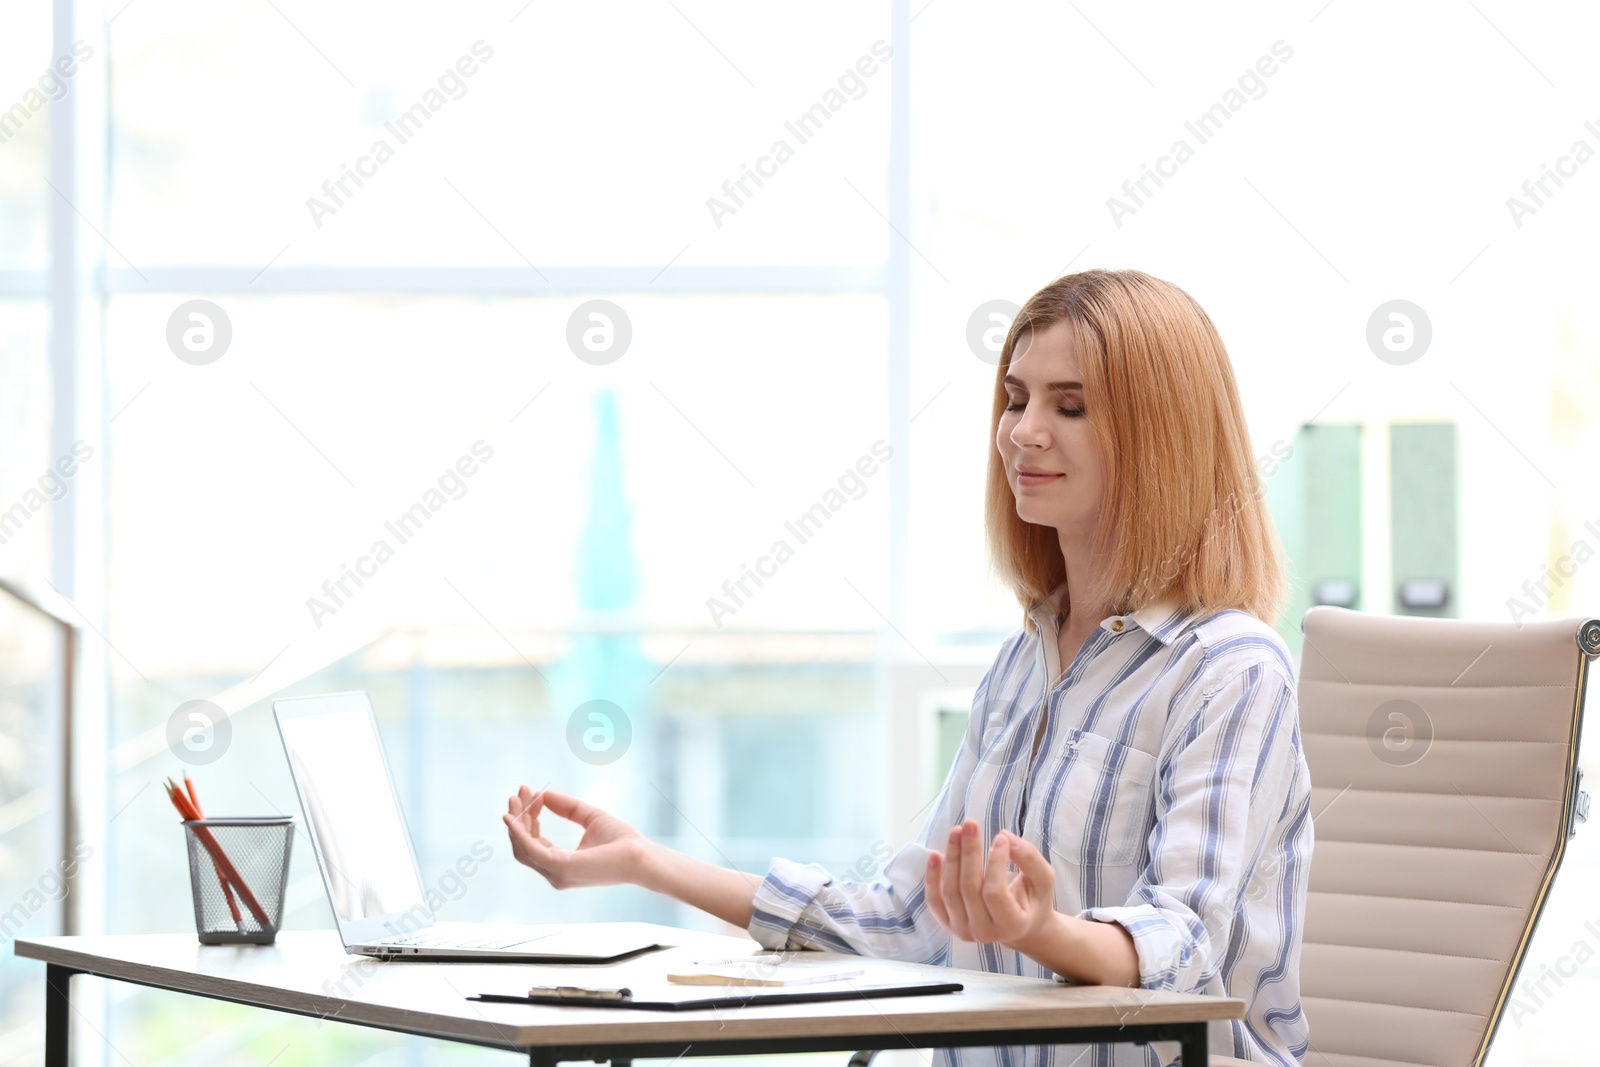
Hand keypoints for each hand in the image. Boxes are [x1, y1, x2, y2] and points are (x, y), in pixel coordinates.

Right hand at [502, 785, 646, 888]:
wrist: (641, 855)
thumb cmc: (622, 842)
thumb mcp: (590, 817)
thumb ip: (568, 808)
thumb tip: (544, 795)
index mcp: (561, 864)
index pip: (534, 843)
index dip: (528, 819)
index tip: (530, 794)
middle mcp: (555, 873)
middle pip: (523, 845)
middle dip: (518, 817)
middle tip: (518, 792)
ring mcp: (556, 873)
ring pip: (522, 847)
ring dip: (516, 821)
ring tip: (516, 797)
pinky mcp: (561, 867)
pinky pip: (530, 849)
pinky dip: (519, 832)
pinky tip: (514, 816)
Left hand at [925, 819, 1057, 947]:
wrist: (1019, 927)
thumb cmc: (1032, 900)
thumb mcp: (1043, 880)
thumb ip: (1030, 859)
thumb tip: (1005, 837)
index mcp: (1012, 926)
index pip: (995, 892)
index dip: (995, 863)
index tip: (1001, 838)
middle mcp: (985, 933)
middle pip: (969, 889)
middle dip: (969, 852)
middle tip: (970, 824)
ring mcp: (964, 931)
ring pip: (950, 892)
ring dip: (951, 858)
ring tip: (956, 831)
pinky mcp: (948, 924)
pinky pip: (934, 901)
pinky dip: (931, 877)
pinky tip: (935, 854)